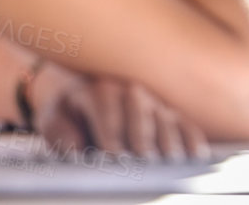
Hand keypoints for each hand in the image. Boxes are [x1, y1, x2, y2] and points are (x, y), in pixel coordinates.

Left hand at [31, 68, 210, 160]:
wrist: (82, 88)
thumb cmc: (68, 111)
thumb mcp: (52, 118)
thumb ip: (59, 131)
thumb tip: (77, 146)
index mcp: (97, 89)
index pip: (106, 111)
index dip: (110, 135)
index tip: (113, 157)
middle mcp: (129, 90)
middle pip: (139, 113)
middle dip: (142, 136)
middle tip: (146, 159)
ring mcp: (152, 100)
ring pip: (164, 117)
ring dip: (169, 139)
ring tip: (173, 160)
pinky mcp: (168, 111)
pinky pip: (184, 123)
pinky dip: (191, 138)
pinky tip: (196, 156)